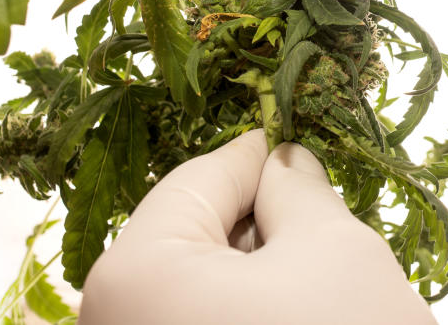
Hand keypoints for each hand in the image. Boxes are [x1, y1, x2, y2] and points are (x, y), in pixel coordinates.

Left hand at [78, 129, 435, 324]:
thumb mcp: (336, 252)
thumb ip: (301, 192)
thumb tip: (286, 161)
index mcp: (136, 274)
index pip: (200, 180)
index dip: (259, 156)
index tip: (299, 141)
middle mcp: (111, 323)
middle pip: (194, 238)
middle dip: (262, 225)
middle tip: (324, 226)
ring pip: (204, 290)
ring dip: (263, 278)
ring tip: (324, 292)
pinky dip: (253, 316)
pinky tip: (308, 322)